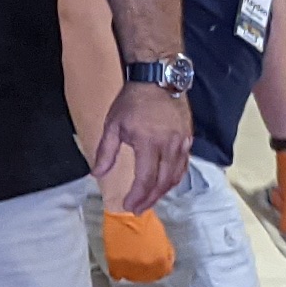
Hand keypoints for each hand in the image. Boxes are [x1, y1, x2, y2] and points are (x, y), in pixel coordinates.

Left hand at [92, 82, 190, 214]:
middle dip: (150, 199)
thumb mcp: (113, 125)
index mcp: (149, 143)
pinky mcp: (188, 138)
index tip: (128, 205)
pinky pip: (183, 165)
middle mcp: (169, 145)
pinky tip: (165, 183)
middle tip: (139, 208)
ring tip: (150, 199)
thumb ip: (106, 152)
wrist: (157, 78)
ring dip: (163, 191)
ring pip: (176, 176)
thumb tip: (97, 174)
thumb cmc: (132, 100)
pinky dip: (174, 178)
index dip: (137, 196)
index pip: (146, 179)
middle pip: (162, 182)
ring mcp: (182, 142)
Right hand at [101, 208, 175, 283]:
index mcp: (161, 261)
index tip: (154, 262)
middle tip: (141, 260)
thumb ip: (164, 253)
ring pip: (132, 277)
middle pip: (148, 277)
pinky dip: (118, 271)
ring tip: (130, 261)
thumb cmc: (145, 220)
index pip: (164, 272)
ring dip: (132, 271)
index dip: (159, 267)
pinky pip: (117, 275)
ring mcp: (130, 267)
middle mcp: (147, 267)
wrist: (126, 210)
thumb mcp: (162, 238)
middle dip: (146, 270)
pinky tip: (119, 265)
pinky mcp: (115, 263)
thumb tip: (164, 262)